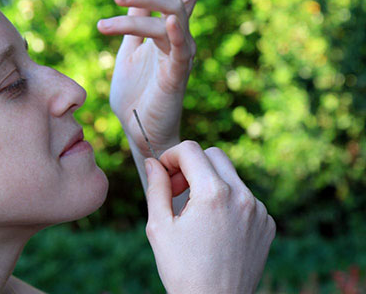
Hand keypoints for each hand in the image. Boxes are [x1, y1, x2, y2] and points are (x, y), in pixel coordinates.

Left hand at [97, 0, 199, 155]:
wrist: (138, 131)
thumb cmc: (135, 94)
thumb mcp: (130, 52)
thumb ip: (134, 26)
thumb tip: (132, 0)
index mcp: (167, 33)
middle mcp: (179, 41)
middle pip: (177, 0)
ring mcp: (180, 58)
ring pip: (172, 19)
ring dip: (140, 14)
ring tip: (104, 24)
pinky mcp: (177, 77)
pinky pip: (181, 51)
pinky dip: (175, 33)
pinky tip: (167, 22)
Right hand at [144, 141, 275, 293]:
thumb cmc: (182, 270)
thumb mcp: (159, 226)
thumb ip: (156, 187)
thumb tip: (154, 162)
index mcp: (213, 193)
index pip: (190, 150)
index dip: (171, 156)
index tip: (163, 173)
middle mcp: (241, 196)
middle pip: (214, 155)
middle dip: (192, 164)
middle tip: (178, 190)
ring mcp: (258, 210)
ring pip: (231, 176)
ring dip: (210, 183)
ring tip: (195, 212)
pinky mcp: (266, 224)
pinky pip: (245, 197)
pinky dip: (228, 201)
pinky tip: (214, 227)